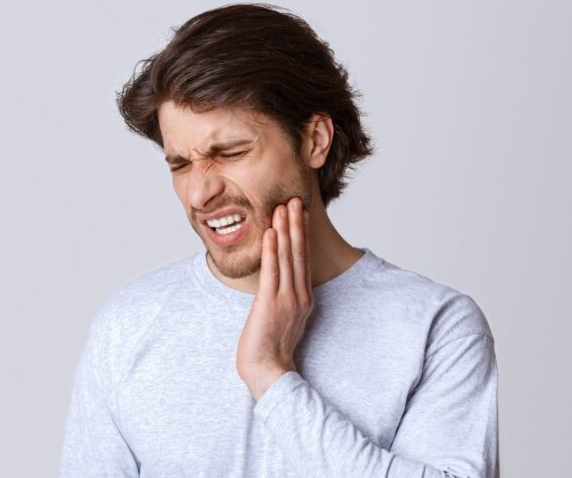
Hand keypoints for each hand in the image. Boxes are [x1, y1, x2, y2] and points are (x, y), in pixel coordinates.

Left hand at [236, 196, 313, 401]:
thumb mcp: (282, 319)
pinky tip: (273, 232)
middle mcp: (299, 295)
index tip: (298, 214)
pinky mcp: (271, 303)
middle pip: (299, 253)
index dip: (301, 235)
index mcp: (303, 298)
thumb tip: (278, 284)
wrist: (268, 371)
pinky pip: (273, 271)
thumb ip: (284, 299)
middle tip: (295, 199)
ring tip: (284, 206)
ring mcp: (287, 299)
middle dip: (296, 225)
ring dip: (286, 230)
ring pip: (288, 258)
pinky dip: (274, 250)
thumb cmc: (270, 349)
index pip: (302, 260)